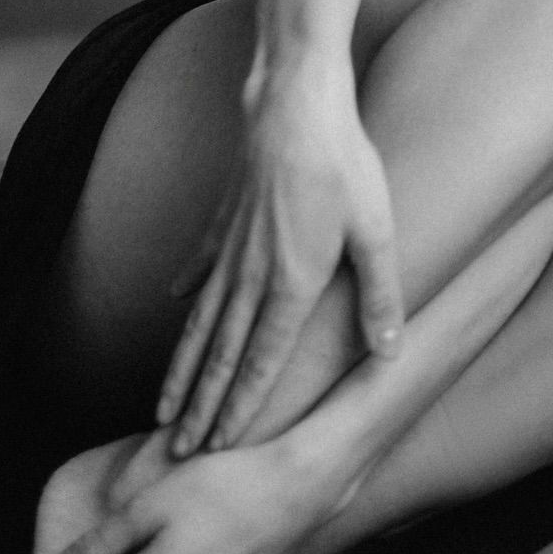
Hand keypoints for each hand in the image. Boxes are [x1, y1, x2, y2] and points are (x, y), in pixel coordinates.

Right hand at [157, 62, 404, 456]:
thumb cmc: (344, 163)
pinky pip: (201, 263)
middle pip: (221, 353)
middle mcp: (252, 274)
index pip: (261, 361)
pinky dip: (187, 288)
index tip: (218, 446)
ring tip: (162, 404)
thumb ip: (381, 295)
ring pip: (202, 320)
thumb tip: (390, 353)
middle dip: (198, 406)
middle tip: (174, 450)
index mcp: (292, 283)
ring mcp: (232, 246)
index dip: (241, 406)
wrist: (295, 102)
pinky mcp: (225, 217)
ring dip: (183, 366)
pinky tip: (174, 305)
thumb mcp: (377, 231)